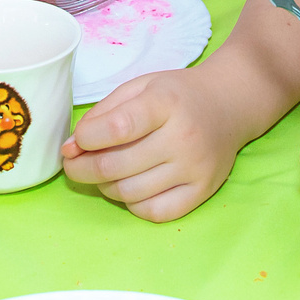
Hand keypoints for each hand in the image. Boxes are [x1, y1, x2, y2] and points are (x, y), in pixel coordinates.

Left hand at [61, 68, 240, 222]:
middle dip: (83, 168)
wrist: (229, 105)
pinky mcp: (202, 191)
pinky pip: (155, 212)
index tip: (76, 141)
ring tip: (101, 173)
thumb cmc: (177, 95)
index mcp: (166, 102)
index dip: (88, 139)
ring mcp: (195, 168)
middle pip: (118, 165)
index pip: (119, 128)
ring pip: (131, 192)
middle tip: (73, 164)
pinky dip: (132, 204)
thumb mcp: (138, 87)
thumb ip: (102, 113)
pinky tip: (127, 187)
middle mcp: (183, 137)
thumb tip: (69, 148)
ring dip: (104, 187)